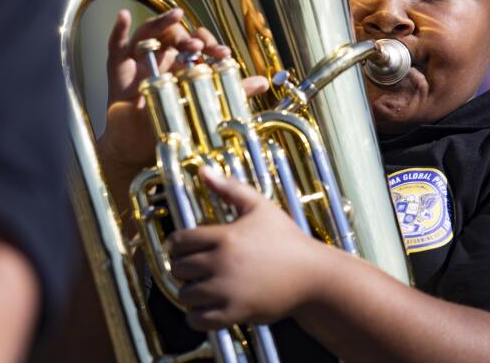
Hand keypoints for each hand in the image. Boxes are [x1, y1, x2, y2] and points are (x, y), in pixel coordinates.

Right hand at [98, 9, 265, 173]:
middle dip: (188, 36)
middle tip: (201, 46)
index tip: (223, 54)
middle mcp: (160, 60)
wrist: (137, 152)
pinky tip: (125, 17)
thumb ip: (230, 92)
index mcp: (180, 66)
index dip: (208, 44)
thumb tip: (262, 82)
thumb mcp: (202, 108)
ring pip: (148, 35)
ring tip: (175, 17)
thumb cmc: (167, 129)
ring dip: (162, 24)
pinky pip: (116, 46)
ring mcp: (138, 63)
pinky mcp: (118, 70)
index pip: (195, 44)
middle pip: (173, 35)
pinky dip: (119, 30)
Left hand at [168, 166, 332, 329]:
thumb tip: (202, 169)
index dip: (176, 246)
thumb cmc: (287, 240)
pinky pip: (200, 320)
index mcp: (224, 236)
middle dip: (182, 269)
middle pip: (179, 268)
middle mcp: (222, 262)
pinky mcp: (236, 312)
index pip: (178, 241)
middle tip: (193, 270)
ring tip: (200, 289)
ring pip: (185, 295)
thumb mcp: (260, 207)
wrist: (314, 276)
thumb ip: (229, 188)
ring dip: (188, 293)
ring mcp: (228, 289)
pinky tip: (206, 309)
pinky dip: (197, 317)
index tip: (182, 250)